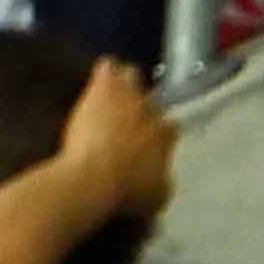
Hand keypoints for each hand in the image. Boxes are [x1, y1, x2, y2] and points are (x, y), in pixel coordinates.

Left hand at [58, 47, 177, 218]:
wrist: (94, 177)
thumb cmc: (127, 193)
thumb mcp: (157, 195)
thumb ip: (162, 177)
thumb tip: (161, 174)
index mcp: (165, 138)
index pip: (169, 127)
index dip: (158, 131)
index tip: (148, 137)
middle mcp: (153, 114)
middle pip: (152, 100)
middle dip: (143, 105)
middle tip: (128, 113)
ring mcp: (129, 97)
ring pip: (133, 76)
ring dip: (126, 81)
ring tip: (115, 87)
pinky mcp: (103, 89)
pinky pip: (108, 68)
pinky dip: (106, 70)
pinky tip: (100, 72)